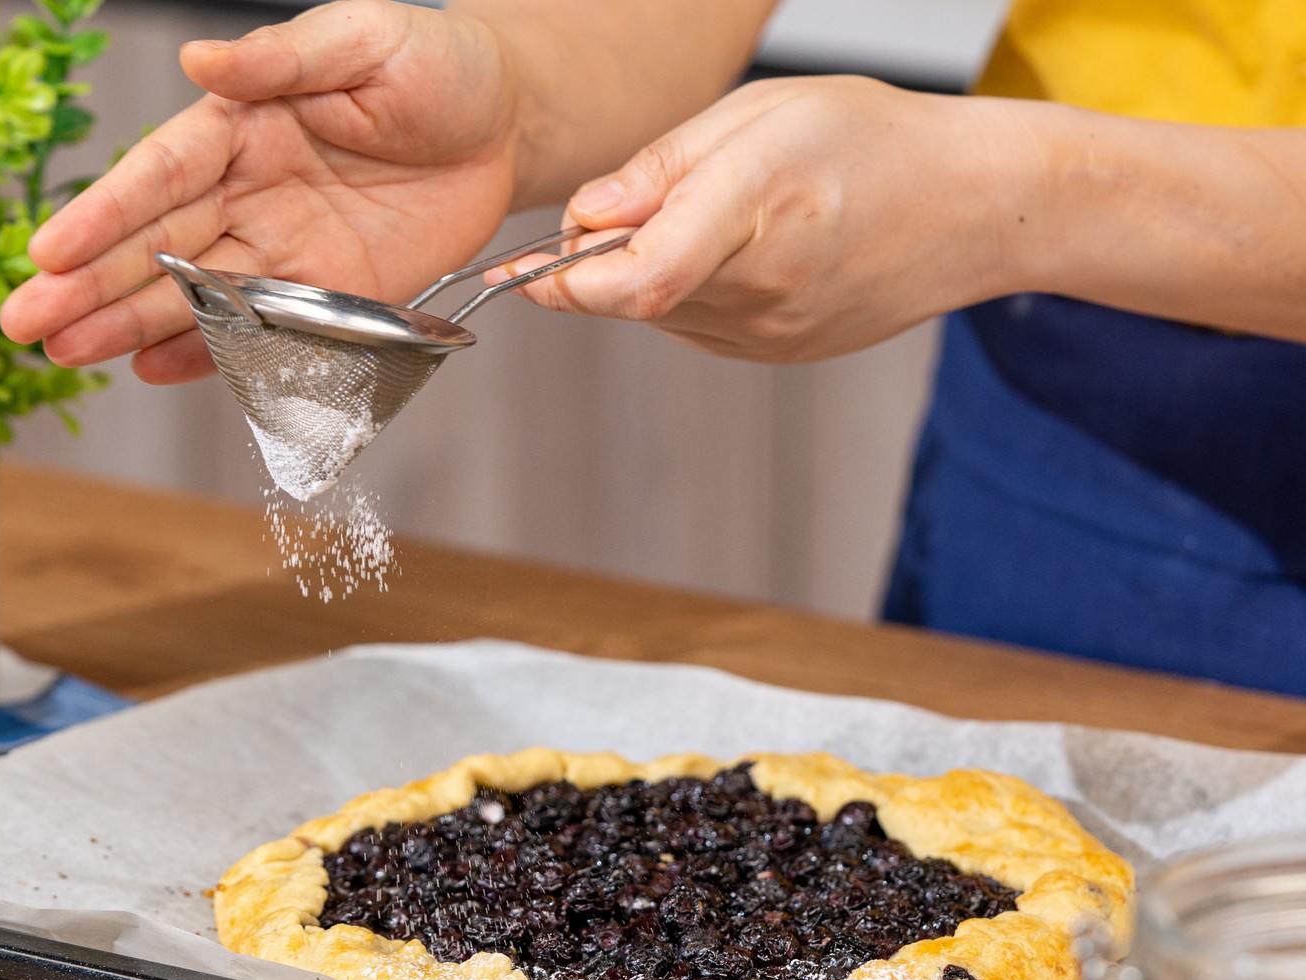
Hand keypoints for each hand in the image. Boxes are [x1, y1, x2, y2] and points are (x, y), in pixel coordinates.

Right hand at [0, 0, 521, 382]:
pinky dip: (215, 351)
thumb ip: (285, 58)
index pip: (162, 173)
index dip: (106, 214)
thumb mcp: (363, 40)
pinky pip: (268, 329)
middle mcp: (251, 190)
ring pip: (199, 293)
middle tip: (27, 326)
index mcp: (245, 122)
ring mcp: (288, 246)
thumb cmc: (434, 65)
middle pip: (160, 244)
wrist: (504, 125)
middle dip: (92, 285)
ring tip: (67, 353)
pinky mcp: (335, 292)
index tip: (49, 253)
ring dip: (134, 323)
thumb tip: (202, 57)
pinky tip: (155, 368)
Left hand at [499, 76, 1019, 363]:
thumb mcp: (764, 114)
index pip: (636, 276)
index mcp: (759, 208)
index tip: (520, 271)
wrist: (971, 210)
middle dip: (600, 258)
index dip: (565, 281)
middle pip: (635, 296)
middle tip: (622, 206)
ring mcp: (773, 334)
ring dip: (648, 271)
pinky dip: (686, 290)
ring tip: (714, 213)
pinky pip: (697, 326)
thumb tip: (584, 215)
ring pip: (661, 312)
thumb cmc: (876, 143)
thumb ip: (663, 166)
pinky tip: (736, 249)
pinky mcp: (778, 353)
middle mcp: (764, 288)